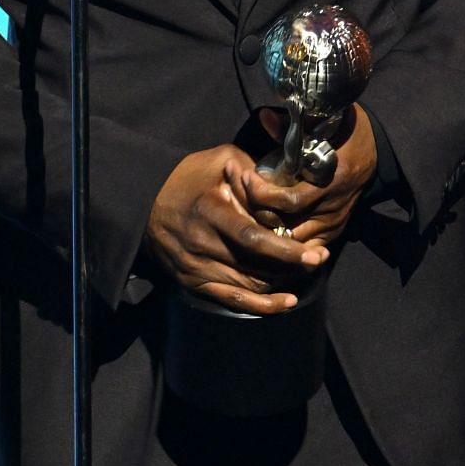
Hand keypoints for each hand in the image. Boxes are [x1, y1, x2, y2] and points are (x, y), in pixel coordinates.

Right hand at [144, 144, 330, 315]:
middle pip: (256, 266)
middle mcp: (202, 245)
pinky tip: (286, 302)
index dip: (287, 250)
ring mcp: (196, 268)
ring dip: (282, 283)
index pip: (254, 239)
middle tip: (320, 258)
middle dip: (293, 266)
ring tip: (307, 272)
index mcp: (210, 213)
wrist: (144, 200)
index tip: (315, 254)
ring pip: (249, 285)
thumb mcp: (220, 159)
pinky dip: (262, 305)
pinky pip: (233, 300)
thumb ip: (252, 173)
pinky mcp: (194, 282)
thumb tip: (280, 191)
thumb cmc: (188, 176)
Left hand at [238, 105, 377, 246]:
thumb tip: (264, 116)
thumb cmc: (347, 134)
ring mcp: (332, 223)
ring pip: (291, 241)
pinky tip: (265, 231)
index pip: (289, 200)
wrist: (377, 152)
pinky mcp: (333, 232)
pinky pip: (304, 248)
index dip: (261, 193)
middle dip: (255, 211)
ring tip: (244, 212)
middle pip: (285, 224)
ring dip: (266, 229)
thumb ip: (292, 127)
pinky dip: (283, 244)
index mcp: (330, 180)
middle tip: (235, 194)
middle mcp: (331, 208)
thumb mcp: (323, 124)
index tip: (245, 176)